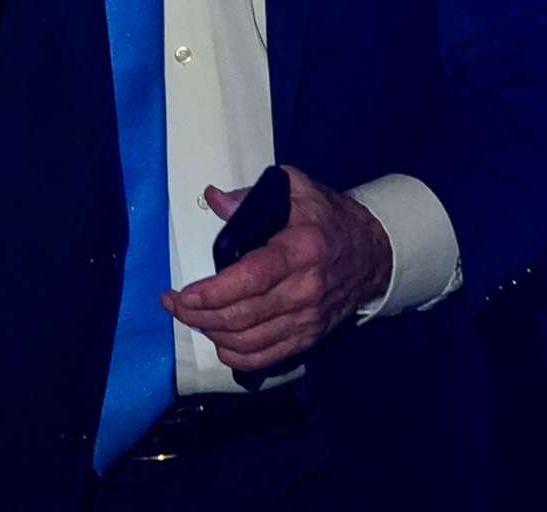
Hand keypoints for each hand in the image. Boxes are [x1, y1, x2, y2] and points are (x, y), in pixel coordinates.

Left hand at [161, 166, 391, 373]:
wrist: (372, 254)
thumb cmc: (329, 220)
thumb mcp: (298, 190)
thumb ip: (253, 194)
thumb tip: (214, 200)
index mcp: (300, 250)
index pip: (250, 278)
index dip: (212, 292)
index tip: (183, 292)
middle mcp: (305, 290)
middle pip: (243, 316)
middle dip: (199, 315)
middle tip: (174, 304)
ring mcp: (307, 319)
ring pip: (249, 341)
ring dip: (211, 334)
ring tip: (191, 317)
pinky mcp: (308, 337)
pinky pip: (266, 357)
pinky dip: (235, 355)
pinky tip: (217, 340)